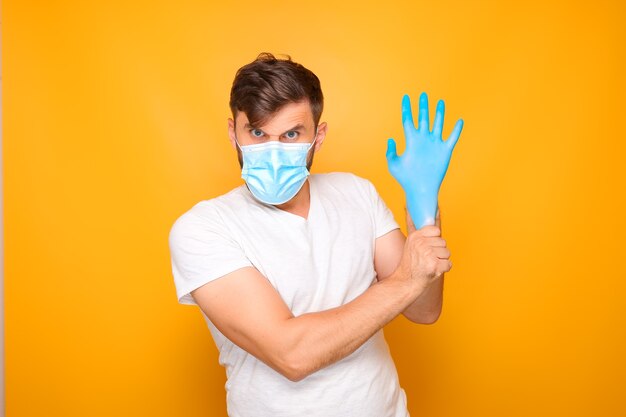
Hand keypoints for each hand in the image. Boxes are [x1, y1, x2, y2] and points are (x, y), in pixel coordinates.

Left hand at [386, 92, 462, 228]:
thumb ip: (391, 151)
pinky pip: (452, 138)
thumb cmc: (405, 178)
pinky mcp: (445, 151)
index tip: (405, 97)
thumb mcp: (393, 164)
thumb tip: (391, 139)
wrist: (420, 189)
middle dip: (423, 106)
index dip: (406, 108)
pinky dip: (456, 130)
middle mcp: (423, 139)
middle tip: (423, 94)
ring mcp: (434, 144)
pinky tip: (459, 121)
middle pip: (423, 118)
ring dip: (439, 113)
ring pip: (438, 124)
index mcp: (411, 140)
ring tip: (440, 101)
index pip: (408, 120)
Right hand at [395, 220, 450, 291]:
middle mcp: (421, 243)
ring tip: (428, 265)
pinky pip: (449, 264)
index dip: (434, 242)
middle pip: (443, 243)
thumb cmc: (410, 264)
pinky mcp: (434, 265)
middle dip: (438, 253)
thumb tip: (408, 206)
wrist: (404, 283)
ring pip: (447, 253)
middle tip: (426, 259)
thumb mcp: (410, 242)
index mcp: (416, 236)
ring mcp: (427, 254)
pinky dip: (443, 269)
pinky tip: (432, 271)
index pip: (437, 231)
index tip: (426, 248)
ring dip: (441, 261)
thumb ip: (413, 224)